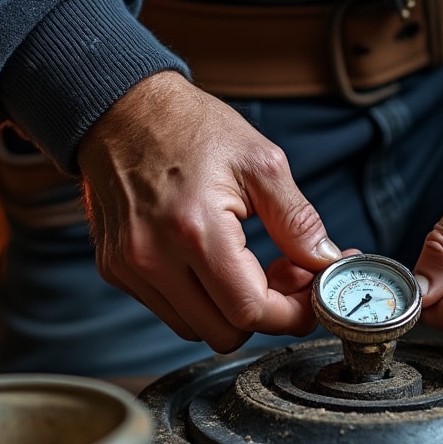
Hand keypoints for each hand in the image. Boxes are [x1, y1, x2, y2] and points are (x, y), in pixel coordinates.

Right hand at [76, 71, 341, 352]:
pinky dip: (199, 299)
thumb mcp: (261, 162)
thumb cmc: (190, 128)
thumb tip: (326, 262)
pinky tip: (213, 262)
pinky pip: (168, 310)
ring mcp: (130, 267)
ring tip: (247, 264)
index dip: (293, 312)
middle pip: (225, 333)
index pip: (252, 310)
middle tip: (283, 274)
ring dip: (230, 309)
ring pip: (196, 329)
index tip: (313, 293)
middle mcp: (154, 257)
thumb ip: (298, 221)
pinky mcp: (116, 269)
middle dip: (265, 313)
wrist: (121, 110)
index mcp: (195, 229)